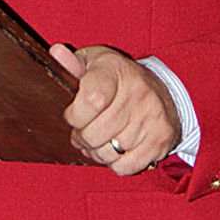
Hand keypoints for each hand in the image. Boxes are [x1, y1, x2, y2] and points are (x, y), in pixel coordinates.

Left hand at [49, 43, 180, 173]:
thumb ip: (73, 64)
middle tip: (83, 131)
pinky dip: (115, 163)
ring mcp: (152, 117)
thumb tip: (56, 52)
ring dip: (97, 152)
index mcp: (115, 69)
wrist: (163, 91)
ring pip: (108, 154)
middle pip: (94, 134)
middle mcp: (138, 92)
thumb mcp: (94, 63)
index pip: (91, 100)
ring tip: (99, 139)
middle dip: (81, 138)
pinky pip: (126, 167)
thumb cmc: (117, 78)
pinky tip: (115, 149)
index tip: (73, 115)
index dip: (75, 115)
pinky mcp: (161, 140)